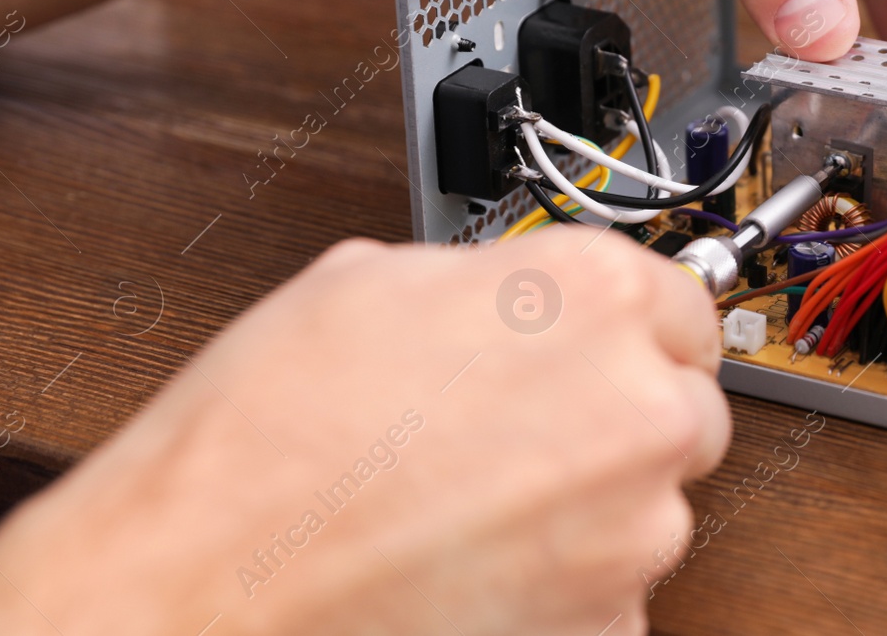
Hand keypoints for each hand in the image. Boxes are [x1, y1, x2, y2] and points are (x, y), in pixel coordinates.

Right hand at [0, 231, 728, 635]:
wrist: (203, 590)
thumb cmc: (264, 442)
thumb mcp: (371, 284)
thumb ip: (490, 284)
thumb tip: (515, 296)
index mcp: (590, 296)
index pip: (683, 301)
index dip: (635, 328)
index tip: (613, 347)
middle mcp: (634, 407)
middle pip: (679, 406)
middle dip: (619, 415)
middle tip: (527, 430)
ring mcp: (632, 528)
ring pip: (650, 503)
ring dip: (590, 502)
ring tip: (473, 500)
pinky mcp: (609, 623)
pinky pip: (612, 588)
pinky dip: (564, 579)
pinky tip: (475, 560)